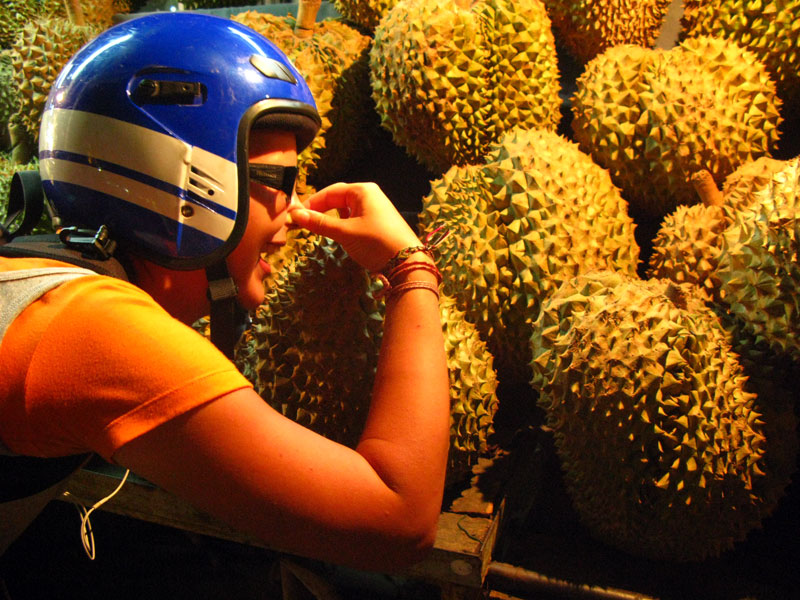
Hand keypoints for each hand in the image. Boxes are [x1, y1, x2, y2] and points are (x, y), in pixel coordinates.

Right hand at [287, 182, 420, 271]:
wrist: (407, 262)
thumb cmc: (376, 242)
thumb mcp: (345, 232)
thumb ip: (320, 223)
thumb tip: (295, 215)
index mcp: (362, 190)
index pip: (329, 192)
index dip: (311, 203)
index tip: (295, 217)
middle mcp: (369, 195)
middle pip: (337, 198)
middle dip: (320, 209)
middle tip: (303, 223)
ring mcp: (375, 208)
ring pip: (345, 209)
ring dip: (330, 217)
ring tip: (318, 228)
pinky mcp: (378, 222)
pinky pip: (354, 218)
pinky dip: (342, 224)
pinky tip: (338, 233)